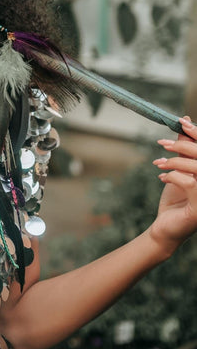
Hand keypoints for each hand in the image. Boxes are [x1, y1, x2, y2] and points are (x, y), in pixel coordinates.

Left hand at [151, 116, 196, 254]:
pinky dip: (173, 176)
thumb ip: (185, 148)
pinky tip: (162, 178)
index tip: (181, 122)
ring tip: (159, 163)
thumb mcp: (179, 168)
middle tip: (162, 143)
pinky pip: (189, 183)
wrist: (165, 227)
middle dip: (182, 146)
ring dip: (175, 162)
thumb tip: (187, 121)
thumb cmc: (176, 198)